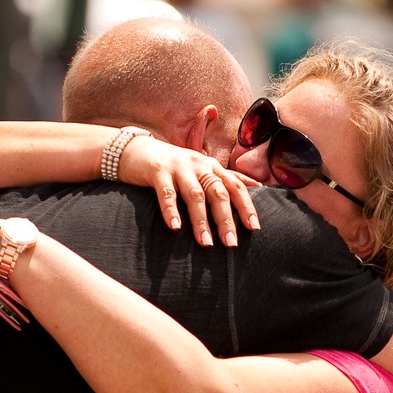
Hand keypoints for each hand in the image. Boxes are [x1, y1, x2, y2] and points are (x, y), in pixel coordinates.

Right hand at [117, 136, 260, 246]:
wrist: (136, 149)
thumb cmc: (172, 164)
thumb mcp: (201, 167)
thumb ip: (226, 176)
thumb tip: (257, 185)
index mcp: (212, 166)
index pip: (235, 186)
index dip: (246, 206)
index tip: (254, 228)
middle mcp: (199, 165)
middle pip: (218, 193)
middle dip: (225, 219)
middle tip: (231, 243)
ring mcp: (178, 167)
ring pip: (195, 195)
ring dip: (201, 220)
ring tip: (205, 242)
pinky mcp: (158, 171)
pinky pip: (166, 193)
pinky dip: (171, 210)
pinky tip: (175, 227)